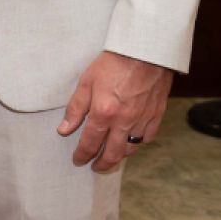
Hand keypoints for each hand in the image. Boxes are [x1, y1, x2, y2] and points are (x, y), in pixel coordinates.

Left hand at [58, 50, 174, 171]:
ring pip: (130, 149)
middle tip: (95, 167)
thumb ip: (75, 109)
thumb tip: (64, 131)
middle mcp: (124, 121)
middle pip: (112, 154)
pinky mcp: (156, 116)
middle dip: (102, 165)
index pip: (90, 144)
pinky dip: (137, 144)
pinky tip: (130, 141)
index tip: (77, 160)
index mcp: (103, 113)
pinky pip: (147, 139)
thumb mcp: (86, 82)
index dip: (82, 155)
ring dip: (119, 156)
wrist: (145, 52)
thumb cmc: (113, 63)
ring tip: (111, 156)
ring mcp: (142, 120)